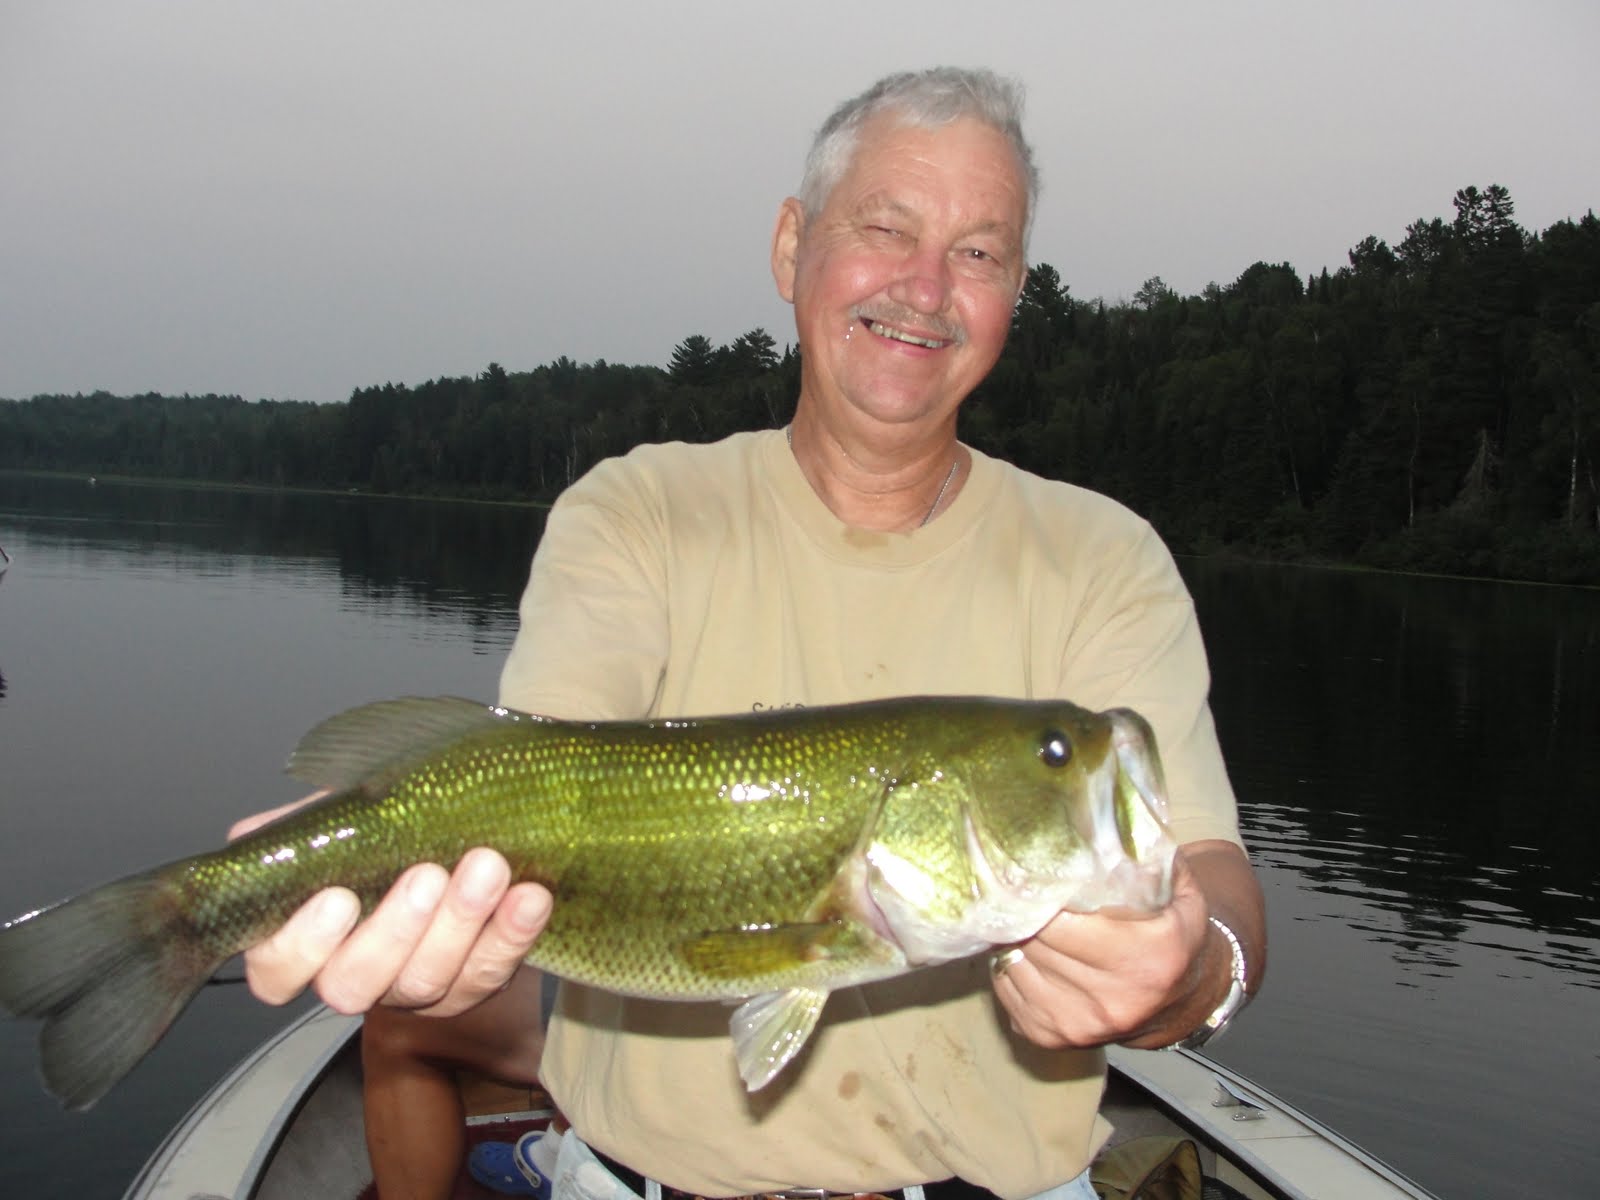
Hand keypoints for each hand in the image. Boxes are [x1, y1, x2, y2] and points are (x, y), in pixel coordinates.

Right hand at [227, 798, 552, 1017]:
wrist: (470, 830)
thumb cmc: (394, 828)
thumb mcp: (347, 816)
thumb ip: (311, 825)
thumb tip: (265, 831)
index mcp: (307, 939)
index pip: (277, 970)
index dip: (302, 946)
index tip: (338, 897)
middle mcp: (355, 973)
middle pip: (354, 985)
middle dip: (395, 930)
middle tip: (428, 875)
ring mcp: (415, 987)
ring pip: (427, 982)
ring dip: (461, 923)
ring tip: (488, 867)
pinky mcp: (472, 986)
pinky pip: (491, 972)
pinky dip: (512, 933)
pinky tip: (530, 896)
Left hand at [990, 851, 1223, 1049]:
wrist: (1184, 999)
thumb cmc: (1174, 932)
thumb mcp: (1180, 891)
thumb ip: (1147, 854)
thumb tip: (1105, 811)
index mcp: (1144, 957)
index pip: (1061, 921)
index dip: (1038, 893)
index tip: (1024, 870)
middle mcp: (1112, 999)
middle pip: (1034, 940)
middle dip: (1018, 910)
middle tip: (1010, 883)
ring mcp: (1079, 1025)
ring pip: (1014, 963)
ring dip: (1009, 936)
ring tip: (1018, 913)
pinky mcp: (1051, 1038)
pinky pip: (1006, 989)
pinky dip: (1008, 964)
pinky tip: (1023, 946)